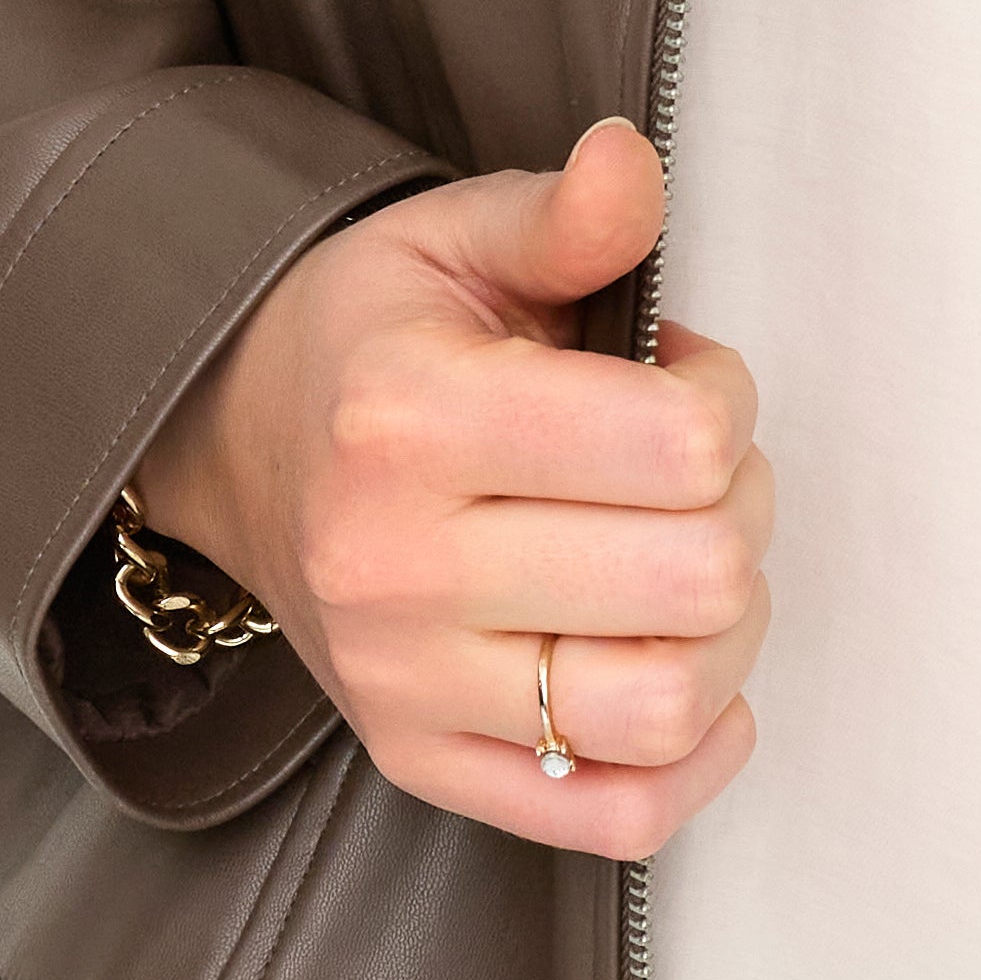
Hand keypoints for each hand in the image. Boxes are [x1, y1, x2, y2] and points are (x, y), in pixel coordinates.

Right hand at [130, 123, 768, 857]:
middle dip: (738, 507)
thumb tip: (632, 163)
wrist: (242, 445)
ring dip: (726, 631)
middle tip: (689, 472)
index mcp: (410, 420)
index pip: (680, 447)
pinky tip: (682, 671)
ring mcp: (406, 684)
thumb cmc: (374, 341)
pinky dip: (692, 757)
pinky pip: (617, 816)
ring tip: (679, 563)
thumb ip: (566, 214)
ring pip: (668, 705)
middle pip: (696, 578)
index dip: (724, 402)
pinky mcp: (422, 762)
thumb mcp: (454, 240)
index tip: (682, 381)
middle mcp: (396, 568)